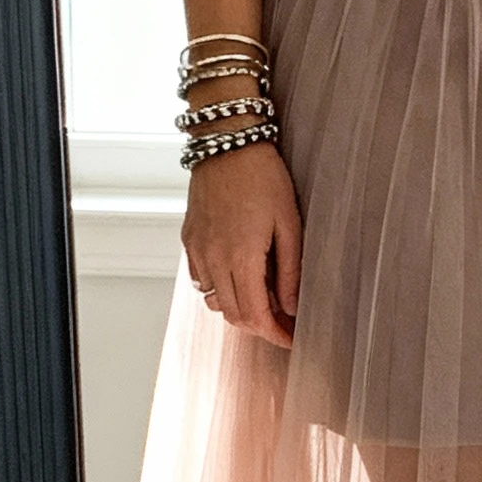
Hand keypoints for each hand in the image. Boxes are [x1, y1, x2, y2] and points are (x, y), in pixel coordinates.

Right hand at [181, 140, 301, 348]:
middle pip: (234, 315)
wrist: (227, 143)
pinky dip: (221, 289)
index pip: (255, 316)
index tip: (292, 339)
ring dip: (240, 309)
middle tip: (284, 323)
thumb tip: (292, 307)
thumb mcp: (289, 224)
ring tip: (265, 299)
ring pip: (215, 301)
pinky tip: (240, 276)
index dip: (275, 335)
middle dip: (260, 326)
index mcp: (241, 257)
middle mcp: (213, 259)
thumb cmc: (262, 177)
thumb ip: (290, 270)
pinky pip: (202, 280)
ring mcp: (197, 250)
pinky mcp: (189, 240)